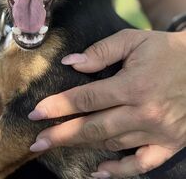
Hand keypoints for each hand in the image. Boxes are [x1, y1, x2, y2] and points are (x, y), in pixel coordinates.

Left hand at [28, 29, 185, 177]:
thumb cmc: (167, 50)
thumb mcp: (133, 41)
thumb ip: (101, 52)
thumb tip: (71, 63)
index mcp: (133, 85)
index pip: (86, 99)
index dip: (58, 106)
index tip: (36, 113)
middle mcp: (144, 113)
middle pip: (93, 128)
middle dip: (61, 135)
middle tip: (37, 142)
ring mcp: (158, 132)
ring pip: (111, 143)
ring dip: (84, 144)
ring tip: (61, 143)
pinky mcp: (170, 144)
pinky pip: (141, 165)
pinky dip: (120, 171)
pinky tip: (99, 171)